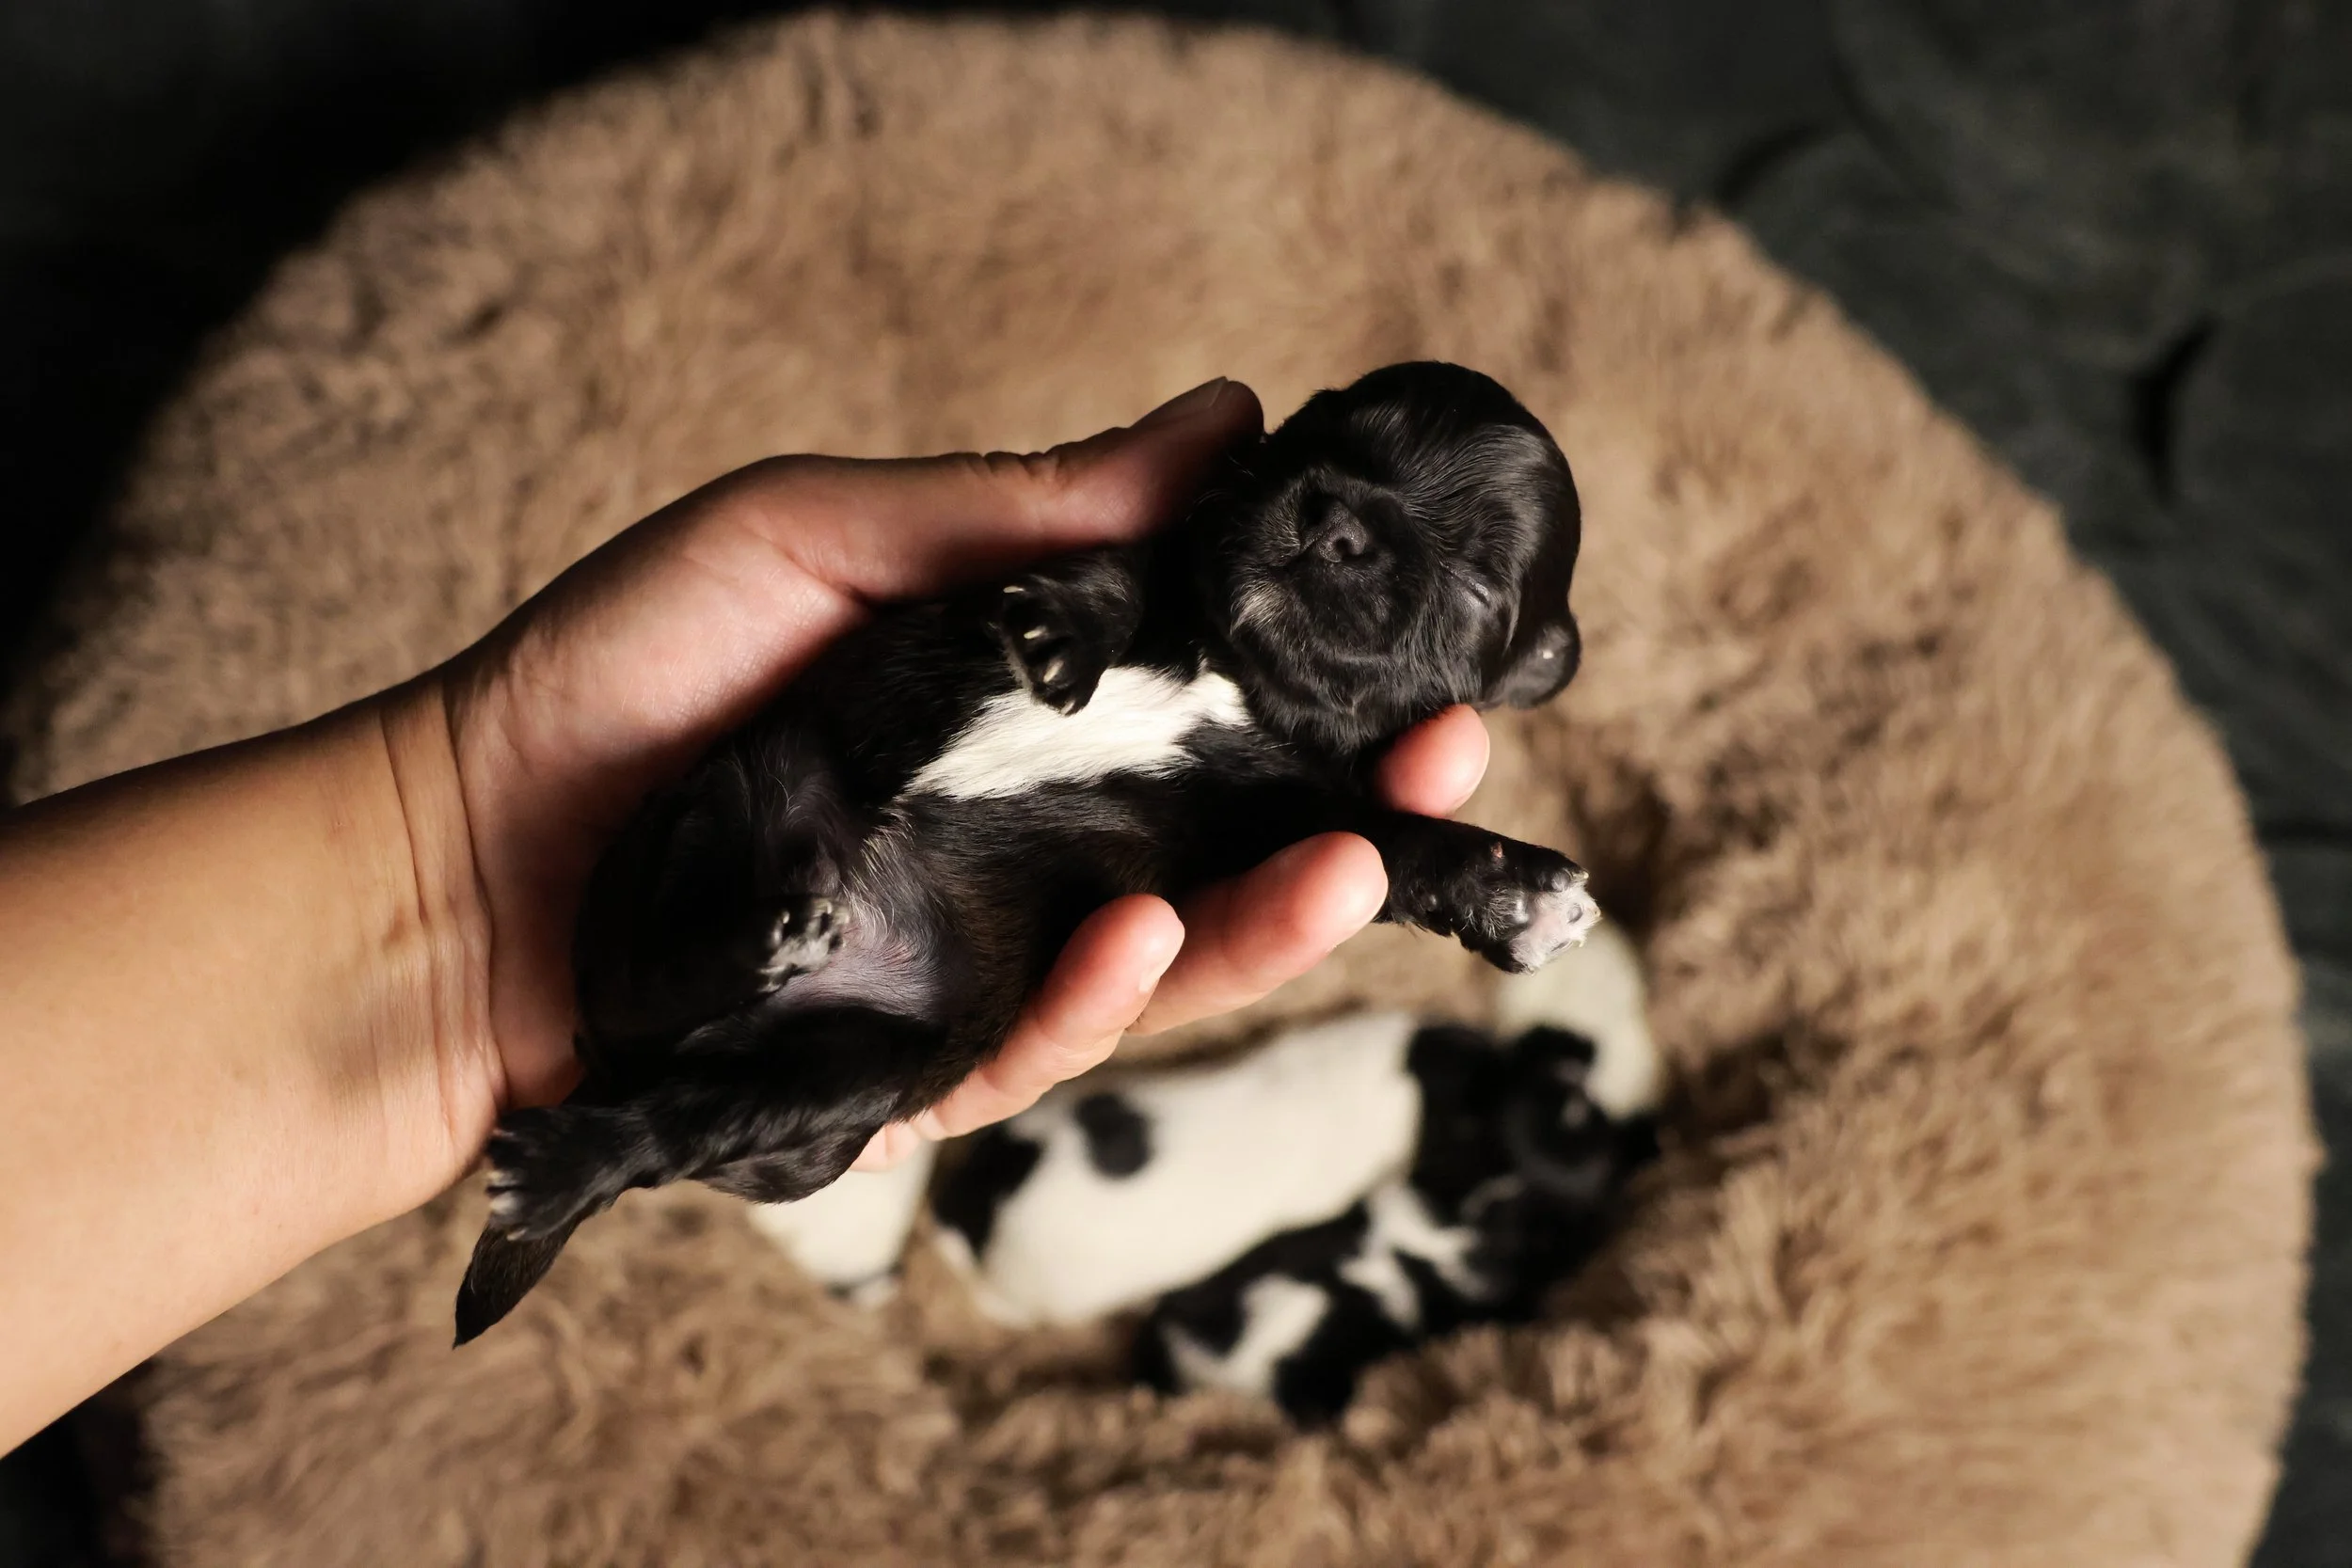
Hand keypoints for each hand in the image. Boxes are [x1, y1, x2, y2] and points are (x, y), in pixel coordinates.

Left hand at [387, 379, 1490, 1180]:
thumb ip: (1025, 506)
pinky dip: (1100, 998)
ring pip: (1170, 966)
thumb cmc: (627, 672)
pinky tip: (1147, 937)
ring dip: (1273, 922)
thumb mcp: (826, 535)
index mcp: (1034, 722)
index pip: (1225, 713)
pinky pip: (1037, 1048)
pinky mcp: (918, 1065)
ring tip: (1357, 864)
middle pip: (1237, 848)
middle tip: (1449, 762)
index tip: (1432, 655)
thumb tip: (1227, 419)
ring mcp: (987, 961)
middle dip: (1362, 814)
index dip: (1338, 692)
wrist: (460, 849)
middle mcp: (1037, 848)